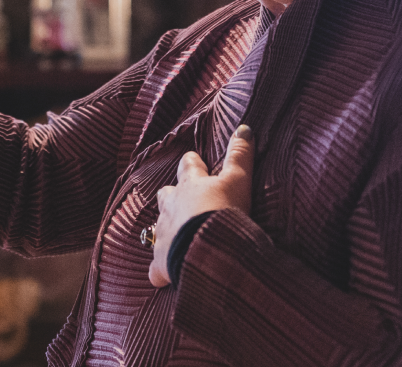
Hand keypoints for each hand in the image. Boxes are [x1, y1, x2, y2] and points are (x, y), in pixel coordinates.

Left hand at [148, 125, 253, 287]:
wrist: (207, 249)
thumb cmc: (224, 211)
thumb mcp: (238, 180)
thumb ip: (241, 155)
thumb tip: (244, 128)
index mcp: (191, 186)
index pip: (188, 166)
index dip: (192, 163)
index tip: (194, 160)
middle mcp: (172, 206)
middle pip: (166, 194)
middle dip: (172, 194)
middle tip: (182, 197)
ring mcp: (164, 234)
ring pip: (158, 227)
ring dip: (166, 228)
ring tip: (175, 233)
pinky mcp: (161, 262)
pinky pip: (156, 267)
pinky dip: (160, 269)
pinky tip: (164, 274)